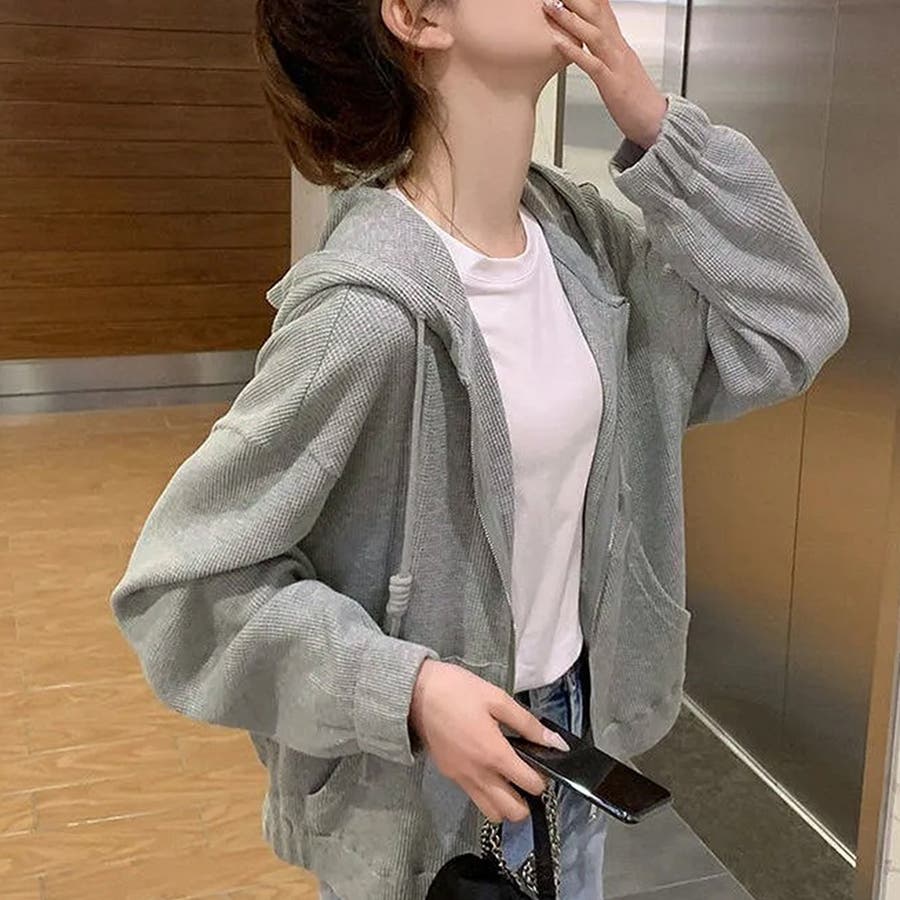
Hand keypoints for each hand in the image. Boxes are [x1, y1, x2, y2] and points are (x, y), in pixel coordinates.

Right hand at [409, 660, 569, 822]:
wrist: (416, 694)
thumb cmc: (459, 691)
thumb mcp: (497, 698)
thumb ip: (527, 724)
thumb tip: (556, 743)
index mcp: (494, 754)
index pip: (531, 785)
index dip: (543, 777)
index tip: (542, 762)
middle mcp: (479, 775)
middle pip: (513, 812)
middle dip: (527, 800)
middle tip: (527, 776)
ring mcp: (462, 779)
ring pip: (493, 813)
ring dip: (506, 803)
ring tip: (509, 779)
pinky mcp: (450, 776)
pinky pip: (475, 798)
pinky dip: (487, 794)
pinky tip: (489, 770)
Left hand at [543, 0, 667, 148]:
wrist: (656, 123)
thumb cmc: (635, 102)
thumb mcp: (619, 71)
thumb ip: (605, 55)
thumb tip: (591, 45)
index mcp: (620, 46)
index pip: (604, 11)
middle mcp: (619, 50)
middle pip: (597, 15)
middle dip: (576, 0)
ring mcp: (617, 66)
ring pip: (594, 34)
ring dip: (570, 19)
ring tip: (551, 6)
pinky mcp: (613, 85)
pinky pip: (593, 65)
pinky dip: (575, 52)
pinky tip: (559, 43)